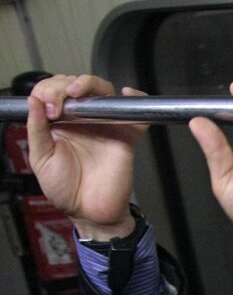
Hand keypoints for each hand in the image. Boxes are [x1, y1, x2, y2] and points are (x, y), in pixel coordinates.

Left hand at [25, 74, 146, 239]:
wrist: (88, 211)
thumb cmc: (64, 190)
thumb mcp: (40, 158)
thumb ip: (36, 129)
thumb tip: (33, 100)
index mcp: (59, 122)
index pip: (53, 91)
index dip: (48, 92)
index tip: (49, 110)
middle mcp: (82, 120)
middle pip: (76, 84)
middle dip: (63, 85)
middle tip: (58, 104)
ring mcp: (105, 125)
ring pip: (103, 90)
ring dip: (89, 83)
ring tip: (78, 92)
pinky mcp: (126, 135)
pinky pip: (136, 113)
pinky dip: (136, 98)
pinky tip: (126, 93)